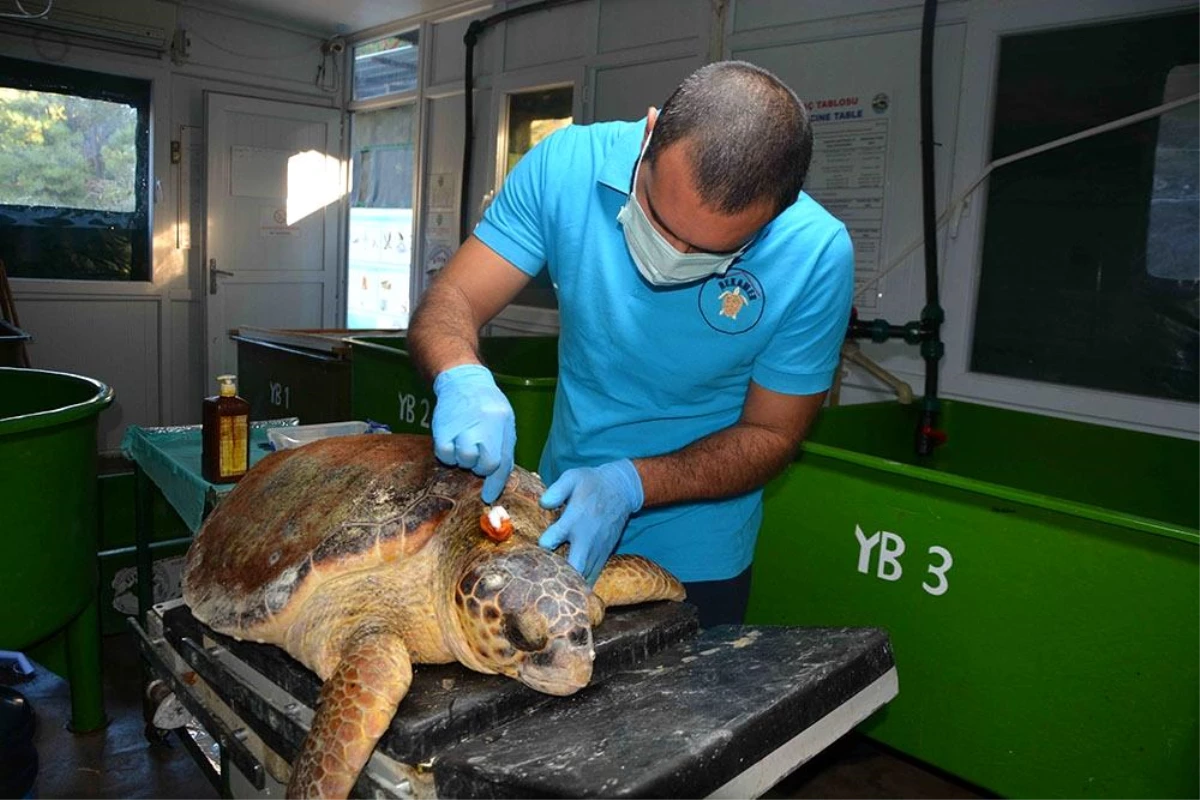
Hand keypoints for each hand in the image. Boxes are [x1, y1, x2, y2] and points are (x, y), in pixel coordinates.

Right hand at [432, 364, 515, 503]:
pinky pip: (445, 455)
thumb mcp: (504, 420)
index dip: (496, 483)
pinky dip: (448, 455)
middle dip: (481, 466)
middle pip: (484, 465)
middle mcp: (484, 424)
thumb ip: (504, 447)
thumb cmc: (486, 404)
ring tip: (464, 443)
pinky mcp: (442, 429)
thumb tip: (500, 477)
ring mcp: (462, 426)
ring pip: (465, 460)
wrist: (461, 380)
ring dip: (465, 459)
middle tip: (477, 453)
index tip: (489, 497)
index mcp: (502, 421)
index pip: (503, 460)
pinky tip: (452, 442)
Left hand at [537, 459, 643, 583]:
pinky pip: (593, 575)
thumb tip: (543, 504)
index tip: (532, 547)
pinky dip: (581, 582)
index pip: (551, 540)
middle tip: (543, 579)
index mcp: (574, 519)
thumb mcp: (573, 477)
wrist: (621, 489)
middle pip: (574, 567)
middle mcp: (587, 538)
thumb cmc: (592, 483)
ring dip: (569, 582)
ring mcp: (598, 548)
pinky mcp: (605, 553)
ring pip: (584, 576)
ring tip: (554, 583)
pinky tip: (570, 583)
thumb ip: (556, 490)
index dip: (538, 547)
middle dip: (558, 577)